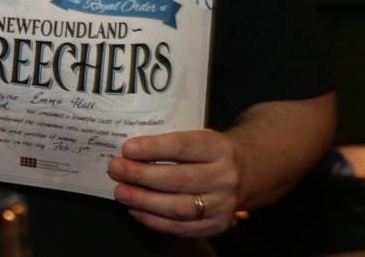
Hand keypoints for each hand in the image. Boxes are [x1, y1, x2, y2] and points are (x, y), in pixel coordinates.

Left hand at [107, 130, 241, 236]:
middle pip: (178, 180)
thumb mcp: (200, 136)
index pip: (183, 147)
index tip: (127, 149)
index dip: (153, 149)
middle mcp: (224, 177)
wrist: (249, 171)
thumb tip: (129, 152)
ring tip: (121, 192)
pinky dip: (154, 221)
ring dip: (144, 201)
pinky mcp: (217, 225)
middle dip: (141, 176)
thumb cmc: (211, 151)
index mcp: (218, 148)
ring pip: (178, 207)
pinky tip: (135, 210)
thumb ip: (171, 142)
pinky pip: (181, 227)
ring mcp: (222, 204)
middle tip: (115, 169)